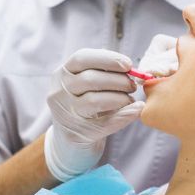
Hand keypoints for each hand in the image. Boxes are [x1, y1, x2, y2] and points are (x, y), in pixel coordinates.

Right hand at [44, 48, 144, 180]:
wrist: (72, 137)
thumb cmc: (84, 102)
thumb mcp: (87, 83)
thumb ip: (104, 73)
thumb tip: (131, 68)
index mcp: (61, 73)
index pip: (81, 58)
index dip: (107, 59)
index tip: (128, 64)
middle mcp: (59, 92)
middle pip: (90, 79)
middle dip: (118, 80)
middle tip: (133, 85)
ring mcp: (65, 114)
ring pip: (95, 101)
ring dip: (120, 98)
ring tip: (131, 99)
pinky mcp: (76, 134)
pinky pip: (104, 123)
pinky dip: (123, 116)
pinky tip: (136, 110)